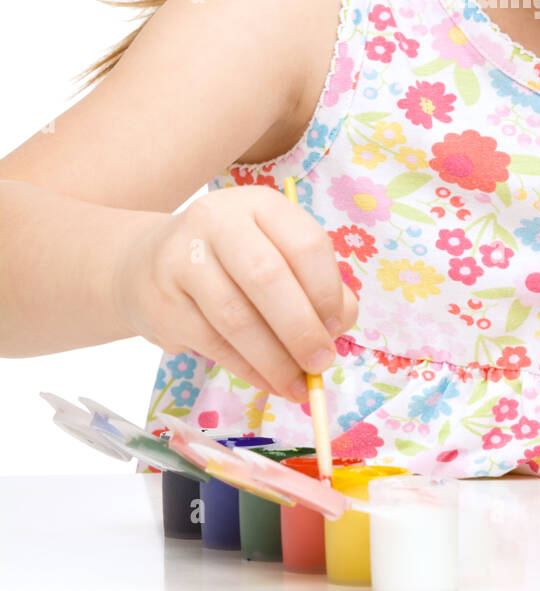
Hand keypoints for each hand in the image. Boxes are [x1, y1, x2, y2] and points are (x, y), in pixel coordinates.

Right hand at [112, 185, 358, 401]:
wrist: (147, 263)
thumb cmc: (232, 262)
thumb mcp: (276, 254)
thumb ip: (315, 284)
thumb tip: (341, 324)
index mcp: (260, 204)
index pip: (305, 244)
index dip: (327, 291)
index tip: (337, 327)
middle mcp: (218, 221)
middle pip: (268, 278)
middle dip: (301, 329)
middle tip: (321, 363)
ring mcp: (183, 258)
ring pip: (237, 317)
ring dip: (275, 360)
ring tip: (298, 385)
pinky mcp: (161, 300)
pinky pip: (212, 343)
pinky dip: (248, 370)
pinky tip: (269, 382)